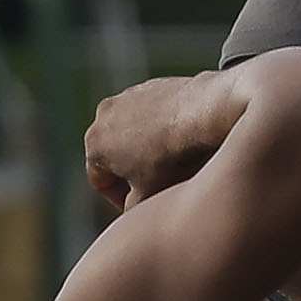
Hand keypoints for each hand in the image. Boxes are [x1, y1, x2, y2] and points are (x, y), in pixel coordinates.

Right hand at [82, 74, 231, 216]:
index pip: (100, 182)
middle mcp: (102, 116)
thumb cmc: (177, 159)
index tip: (143, 208)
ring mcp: (127, 97)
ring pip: (133, 134)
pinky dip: (164, 130)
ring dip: (148, 151)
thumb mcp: (152, 196)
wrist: (206, 113)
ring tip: (176, 164)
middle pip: (114, 155)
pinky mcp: (151, 86)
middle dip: (134, 174)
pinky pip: (154, 115)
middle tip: (160, 188)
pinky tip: (186, 141)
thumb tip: (131, 214)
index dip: (121, 200)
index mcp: (94, 145)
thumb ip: (133, 210)